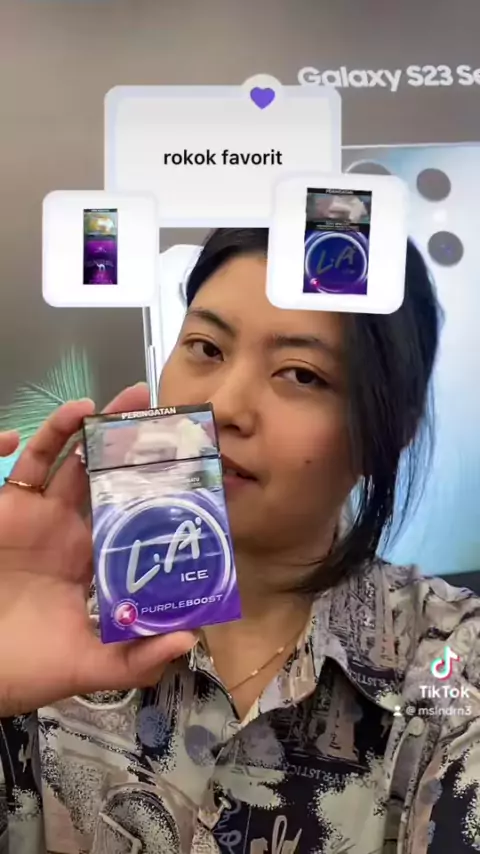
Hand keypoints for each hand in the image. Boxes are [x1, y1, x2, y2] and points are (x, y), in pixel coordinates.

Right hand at [0, 385, 196, 716]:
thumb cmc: (25, 667)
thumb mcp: (88, 666)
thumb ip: (135, 659)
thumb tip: (189, 640)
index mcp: (93, 557)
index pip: (130, 512)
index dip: (152, 486)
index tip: (182, 462)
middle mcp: (68, 528)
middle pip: (100, 472)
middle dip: (123, 439)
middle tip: (153, 407)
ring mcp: (35, 515)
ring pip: (61, 458)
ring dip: (79, 427)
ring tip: (105, 403)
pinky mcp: (5, 509)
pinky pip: (19, 470)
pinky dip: (29, 442)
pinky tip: (41, 426)